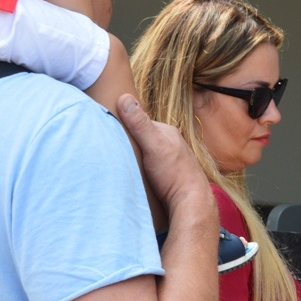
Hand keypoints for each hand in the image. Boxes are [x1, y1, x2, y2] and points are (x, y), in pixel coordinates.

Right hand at [118, 94, 210, 212]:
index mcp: (167, 132)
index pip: (139, 122)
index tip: (108, 132)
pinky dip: (142, 169)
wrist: (191, 202)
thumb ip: (140, 124)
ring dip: (135, 157)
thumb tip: (124, 98)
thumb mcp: (153, 146)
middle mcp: (171, 143)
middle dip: (129, 142)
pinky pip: (150, 167)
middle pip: (142, 138)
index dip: (124, 126)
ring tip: (123, 164)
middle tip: (114, 150)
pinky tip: (136, 175)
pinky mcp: (168, 174)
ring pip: (146, 153)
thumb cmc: (174, 174)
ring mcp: (171, 159)